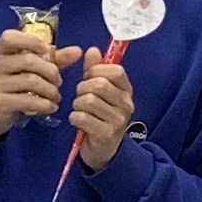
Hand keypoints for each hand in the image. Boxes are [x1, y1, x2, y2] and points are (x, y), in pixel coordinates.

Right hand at [0, 23, 62, 138]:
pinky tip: (51, 107)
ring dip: (50, 90)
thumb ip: (51, 59)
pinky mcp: (0, 102)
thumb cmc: (9, 86)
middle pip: (29, 61)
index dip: (31, 41)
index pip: (10, 37)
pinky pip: (28, 101)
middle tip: (58, 81)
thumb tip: (77, 51)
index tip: (48, 51)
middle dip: (50, 71)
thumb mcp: (24, 69)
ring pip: (31, 81)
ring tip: (55, 96)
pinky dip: (45, 104)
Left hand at [67, 50, 136, 170]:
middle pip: (99, 84)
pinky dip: (74, 118)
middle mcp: (126, 104)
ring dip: (77, 104)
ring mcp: (118, 120)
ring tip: (79, 110)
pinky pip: (82, 117)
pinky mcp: (106, 134)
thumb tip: (92, 50)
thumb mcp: (100, 92)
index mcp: (126, 90)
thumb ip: (95, 70)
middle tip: (80, 96)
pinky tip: (78, 121)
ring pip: (88, 100)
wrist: (104, 150)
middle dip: (82, 88)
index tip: (88, 77)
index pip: (116, 70)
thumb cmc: (100, 116)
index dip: (96, 70)